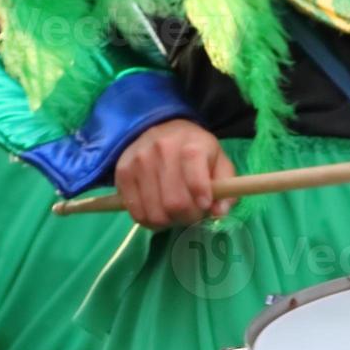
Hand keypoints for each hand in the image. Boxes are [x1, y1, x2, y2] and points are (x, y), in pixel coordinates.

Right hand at [113, 119, 236, 228]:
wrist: (161, 128)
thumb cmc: (196, 150)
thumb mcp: (219, 162)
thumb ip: (227, 188)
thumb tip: (219, 213)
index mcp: (192, 146)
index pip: (195, 179)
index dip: (202, 199)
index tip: (205, 205)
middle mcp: (162, 150)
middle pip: (175, 203)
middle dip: (188, 217)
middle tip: (192, 214)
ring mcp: (139, 161)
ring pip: (154, 213)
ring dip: (168, 221)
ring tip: (174, 213)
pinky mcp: (122, 173)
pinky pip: (136, 213)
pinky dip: (149, 221)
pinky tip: (158, 211)